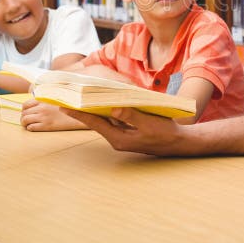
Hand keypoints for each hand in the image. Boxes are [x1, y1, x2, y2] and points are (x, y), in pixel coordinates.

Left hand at [21, 99, 86, 131]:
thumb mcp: (57, 98)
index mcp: (44, 100)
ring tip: (28, 125)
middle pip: (23, 113)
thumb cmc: (68, 107)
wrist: (78, 115)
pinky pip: (31, 128)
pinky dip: (30, 128)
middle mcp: (42, 108)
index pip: (25, 105)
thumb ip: (47, 98)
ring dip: (25, 124)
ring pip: (25, 121)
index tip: (27, 113)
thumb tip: (37, 99)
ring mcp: (43, 117)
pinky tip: (35, 128)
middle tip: (27, 120)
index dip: (24, 110)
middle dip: (23, 117)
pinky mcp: (46, 126)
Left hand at [60, 107, 183, 153]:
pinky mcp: (129, 133)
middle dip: (83, 111)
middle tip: (68, 99)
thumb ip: (131, 115)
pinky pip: (115, 121)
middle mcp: (118, 139)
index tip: (64, 106)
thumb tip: (113, 108)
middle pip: (97, 122)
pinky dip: (108, 112)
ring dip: (95, 111)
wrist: (179, 143)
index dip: (79, 114)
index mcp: (119, 138)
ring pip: (106, 121)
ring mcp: (123, 137)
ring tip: (81, 99)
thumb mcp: (149, 123)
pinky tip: (105, 103)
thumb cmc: (165, 134)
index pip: (95, 123)